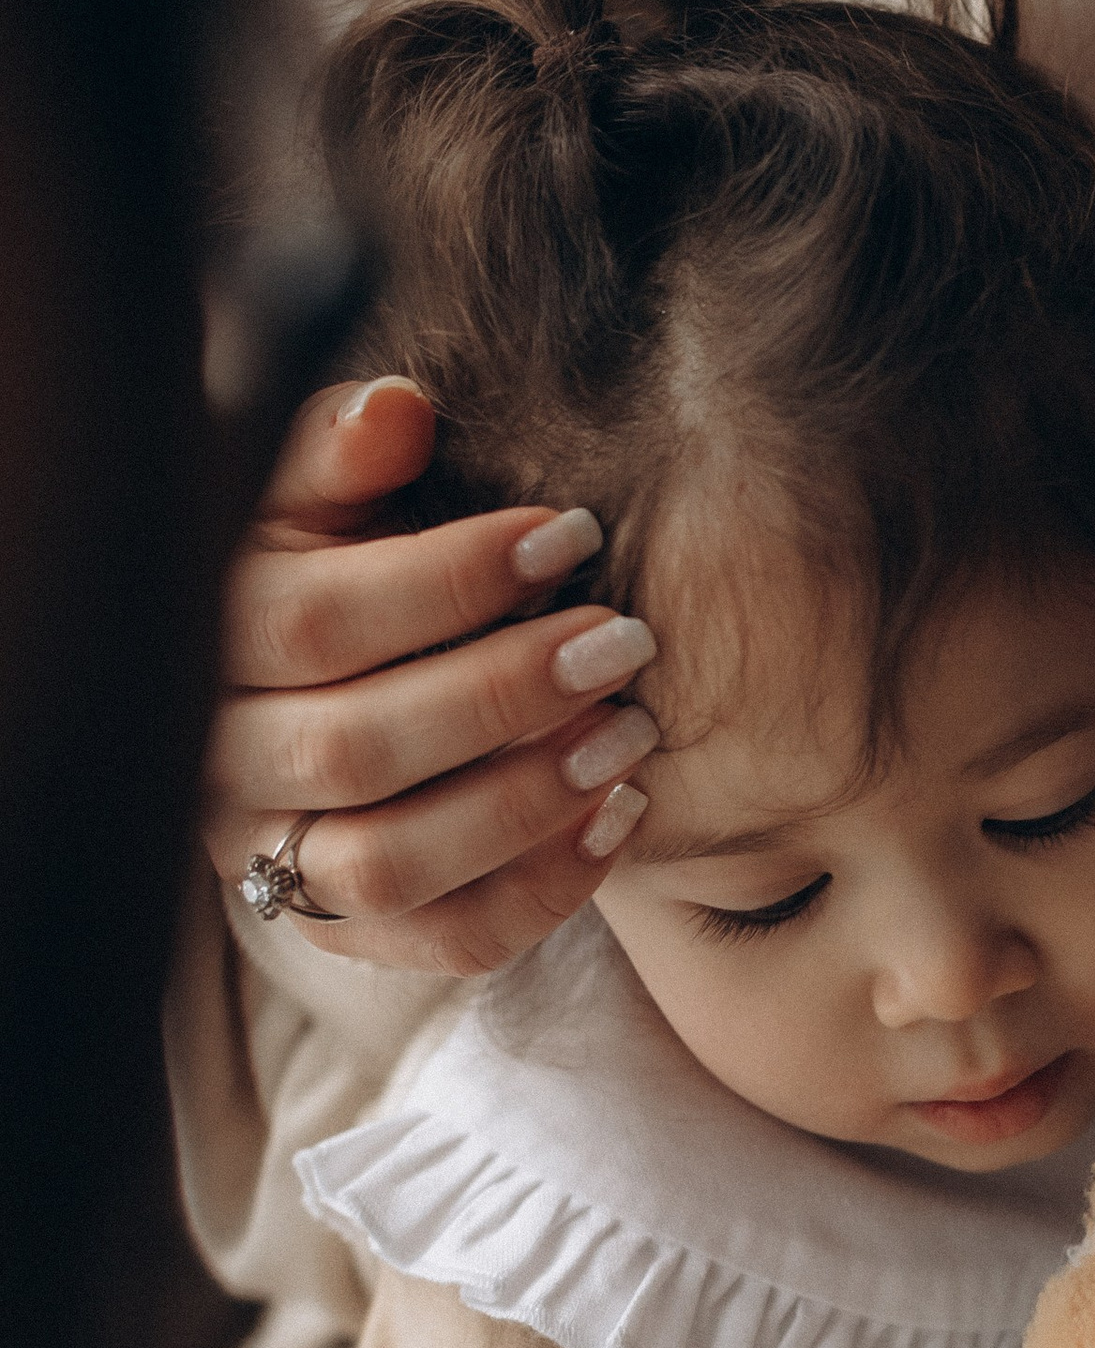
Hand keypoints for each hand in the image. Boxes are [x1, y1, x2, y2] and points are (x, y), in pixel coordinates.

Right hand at [202, 377, 660, 972]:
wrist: (336, 688)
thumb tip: (397, 407)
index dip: (446, 580)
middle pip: (352, 751)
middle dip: (504, 694)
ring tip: (632, 730)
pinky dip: (546, 887)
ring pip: (388, 866)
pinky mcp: (351, 933)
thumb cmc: (343, 568)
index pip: (312, 624)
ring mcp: (278, 863)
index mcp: (209, 642)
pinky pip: (450, 940)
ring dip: (526, 801)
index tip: (571, 535)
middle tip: (624, 640)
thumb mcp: (324, 499)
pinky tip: (623, 811)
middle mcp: (226, 765)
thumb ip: (345, 451)